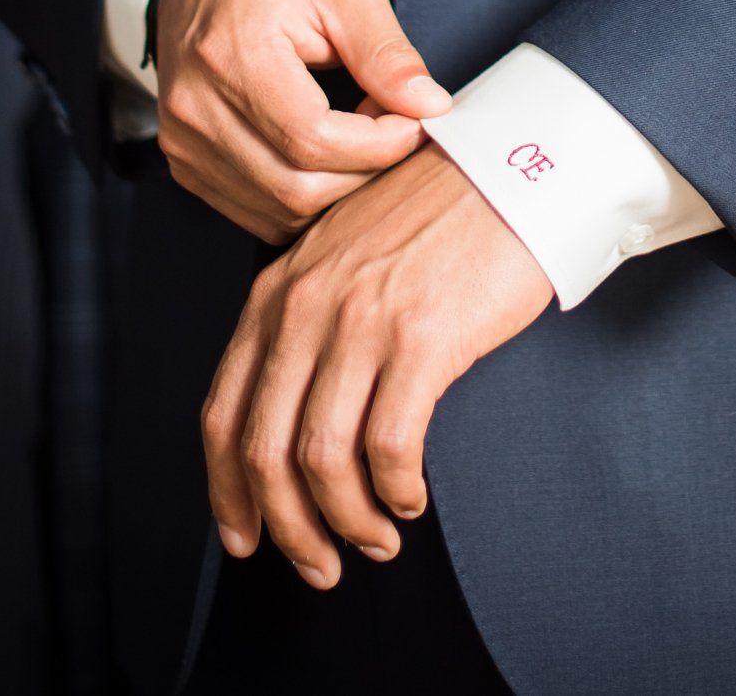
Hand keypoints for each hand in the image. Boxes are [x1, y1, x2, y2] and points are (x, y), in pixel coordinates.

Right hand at [153, 0, 452, 242]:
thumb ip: (386, 51)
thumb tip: (430, 107)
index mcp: (230, 55)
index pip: (314, 139)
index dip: (379, 145)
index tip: (413, 120)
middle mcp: (194, 108)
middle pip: (299, 186)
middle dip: (366, 169)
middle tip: (389, 126)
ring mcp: (182, 142)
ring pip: (284, 210)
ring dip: (340, 187)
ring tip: (356, 133)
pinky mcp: (185, 164)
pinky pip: (262, 213)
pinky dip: (308, 197)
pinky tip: (324, 153)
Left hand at [200, 145, 552, 587]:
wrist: (512, 168)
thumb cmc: (439, 217)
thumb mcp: (343, 256)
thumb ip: (307, 319)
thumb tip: (296, 412)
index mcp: (276, 292)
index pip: (223, 412)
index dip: (227, 492)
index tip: (246, 538)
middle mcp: (304, 309)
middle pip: (263, 451)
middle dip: (287, 527)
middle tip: (320, 567)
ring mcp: (360, 322)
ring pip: (321, 459)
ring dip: (345, 519)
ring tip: (377, 540)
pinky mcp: (422, 338)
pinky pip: (389, 443)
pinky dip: (394, 488)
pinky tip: (411, 497)